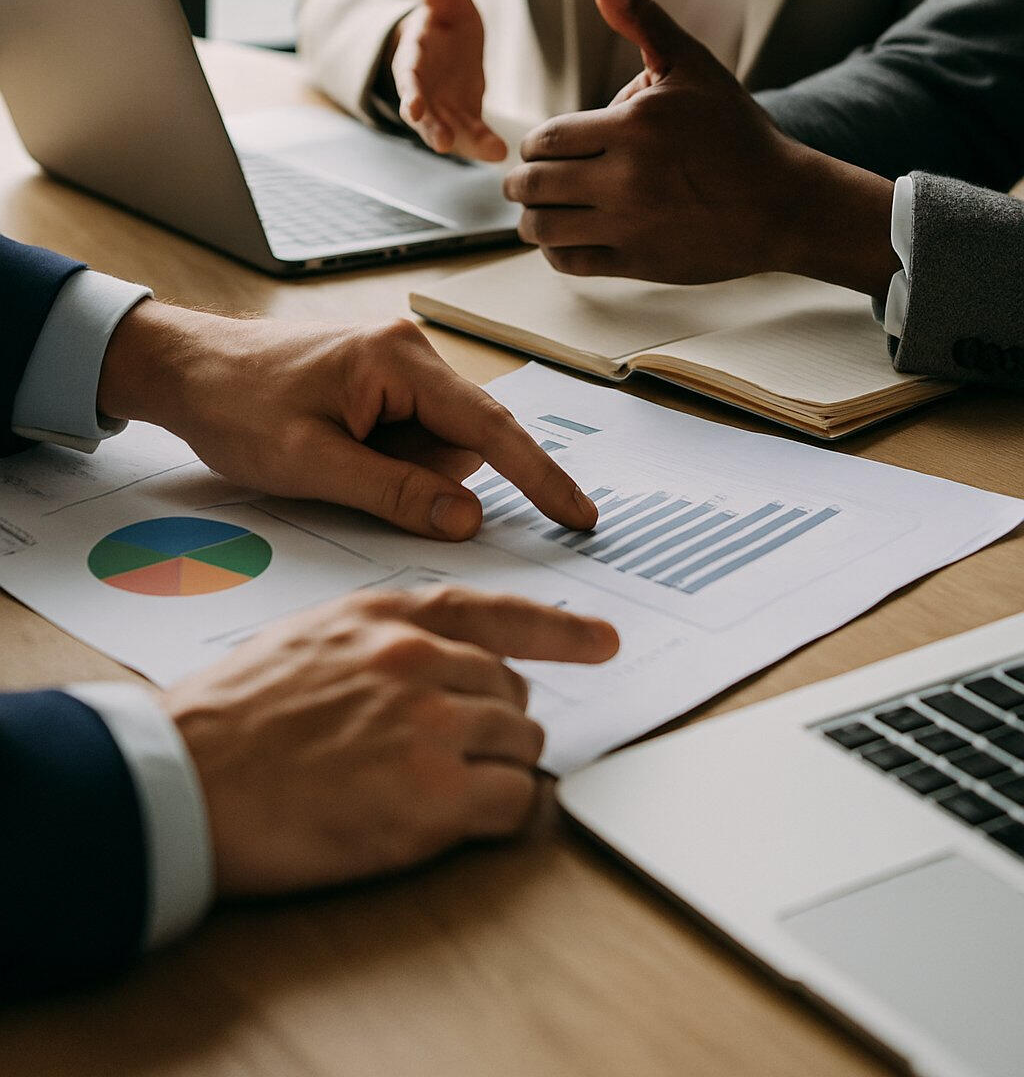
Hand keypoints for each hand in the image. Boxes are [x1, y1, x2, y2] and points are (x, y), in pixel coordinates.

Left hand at [98, 310, 597, 539]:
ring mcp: (397, 366)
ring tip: (329, 456)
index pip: (490, 426)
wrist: (186, 369)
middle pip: (462, 442)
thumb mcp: (311, 464)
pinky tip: (336, 451)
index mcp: (399, 360)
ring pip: (437, 446)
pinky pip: (412, 438)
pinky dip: (385, 461)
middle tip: (347, 475)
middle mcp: (410, 353)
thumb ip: (395, 493)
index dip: (539, 476)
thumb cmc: (235, 404)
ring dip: (398, 472)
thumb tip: (467, 519)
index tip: (577, 515)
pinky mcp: (383, 382)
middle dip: (422, 478)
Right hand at [161, 585, 618, 894]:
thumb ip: (380, 642)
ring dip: (496, 770)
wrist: (184, 778)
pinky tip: (451, 821)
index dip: (558, 629)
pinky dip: (498, 814)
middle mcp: (419, 661)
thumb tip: (437, 661)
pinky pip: (512, 801)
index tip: (603, 640)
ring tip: (436, 792)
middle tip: (450, 755)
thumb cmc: (232, 717)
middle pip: (511, 692)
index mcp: (387, 618)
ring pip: (521, 745)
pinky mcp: (433, 797)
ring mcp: (431, 726)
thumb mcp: (310, 640)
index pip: (495, 611)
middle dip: (494, 723)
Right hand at [390, 0, 506, 160]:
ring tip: (491, 152)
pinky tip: (501, 152)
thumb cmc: (445, 26)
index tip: (413, 110)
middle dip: (432, 129)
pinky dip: (484, 144)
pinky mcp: (462, 121)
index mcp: (413, 60)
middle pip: (424, 115)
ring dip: (463, 143)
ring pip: (448, 130)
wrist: (444, 49)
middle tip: (442, 143)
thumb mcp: (449, 5)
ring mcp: (442, 110)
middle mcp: (422, 92)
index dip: (410, 94)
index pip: (408, 78)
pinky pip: (472, 135)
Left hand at [504, 0, 896, 296]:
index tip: (539, 148)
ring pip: (544, 228)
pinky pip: (571, 263)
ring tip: (535, 212)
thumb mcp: (693, 67)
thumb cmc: (737, 132)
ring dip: (529, 220)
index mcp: (634, 125)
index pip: (547, 139)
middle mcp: (627, 177)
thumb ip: (644, 23)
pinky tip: (562, 240)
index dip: (532, 145)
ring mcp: (631, 224)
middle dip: (520, 182)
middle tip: (522, 181)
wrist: (784, 204)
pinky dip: (554, 253)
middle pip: (536, 184)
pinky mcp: (639, 262)